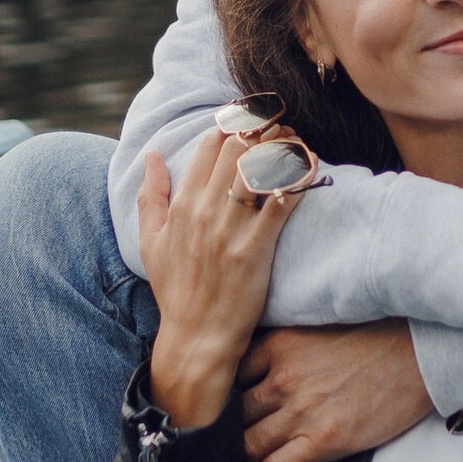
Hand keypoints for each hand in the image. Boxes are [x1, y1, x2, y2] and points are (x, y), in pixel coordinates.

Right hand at [134, 136, 292, 426]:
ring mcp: (230, 230)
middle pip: (238, 148)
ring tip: (298, 142)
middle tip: (283, 129)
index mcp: (183, 205)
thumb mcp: (150, 241)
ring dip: (283, 148)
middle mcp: (205, 211)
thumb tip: (153, 155)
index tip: (256, 124)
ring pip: (259, 168)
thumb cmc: (176, 290)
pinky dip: (299, 180)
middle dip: (264, 131)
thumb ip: (150, 195)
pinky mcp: (255, 250)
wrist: (197, 337)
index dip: (237, 127)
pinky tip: (312, 165)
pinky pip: (281, 205)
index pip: (211, 145)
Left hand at [238, 323, 431, 461]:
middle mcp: (283, 379)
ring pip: (249, 445)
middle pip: (234, 414)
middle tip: (221, 444)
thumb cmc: (378, 338)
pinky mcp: (323, 441)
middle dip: (226, 431)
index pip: (231, 376)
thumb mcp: (318, 328)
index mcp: (280, 345)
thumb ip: (286, 347)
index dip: (223, 396)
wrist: (420, 353)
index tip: (220, 408)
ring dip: (239, 459)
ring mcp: (301, 412)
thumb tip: (262, 368)